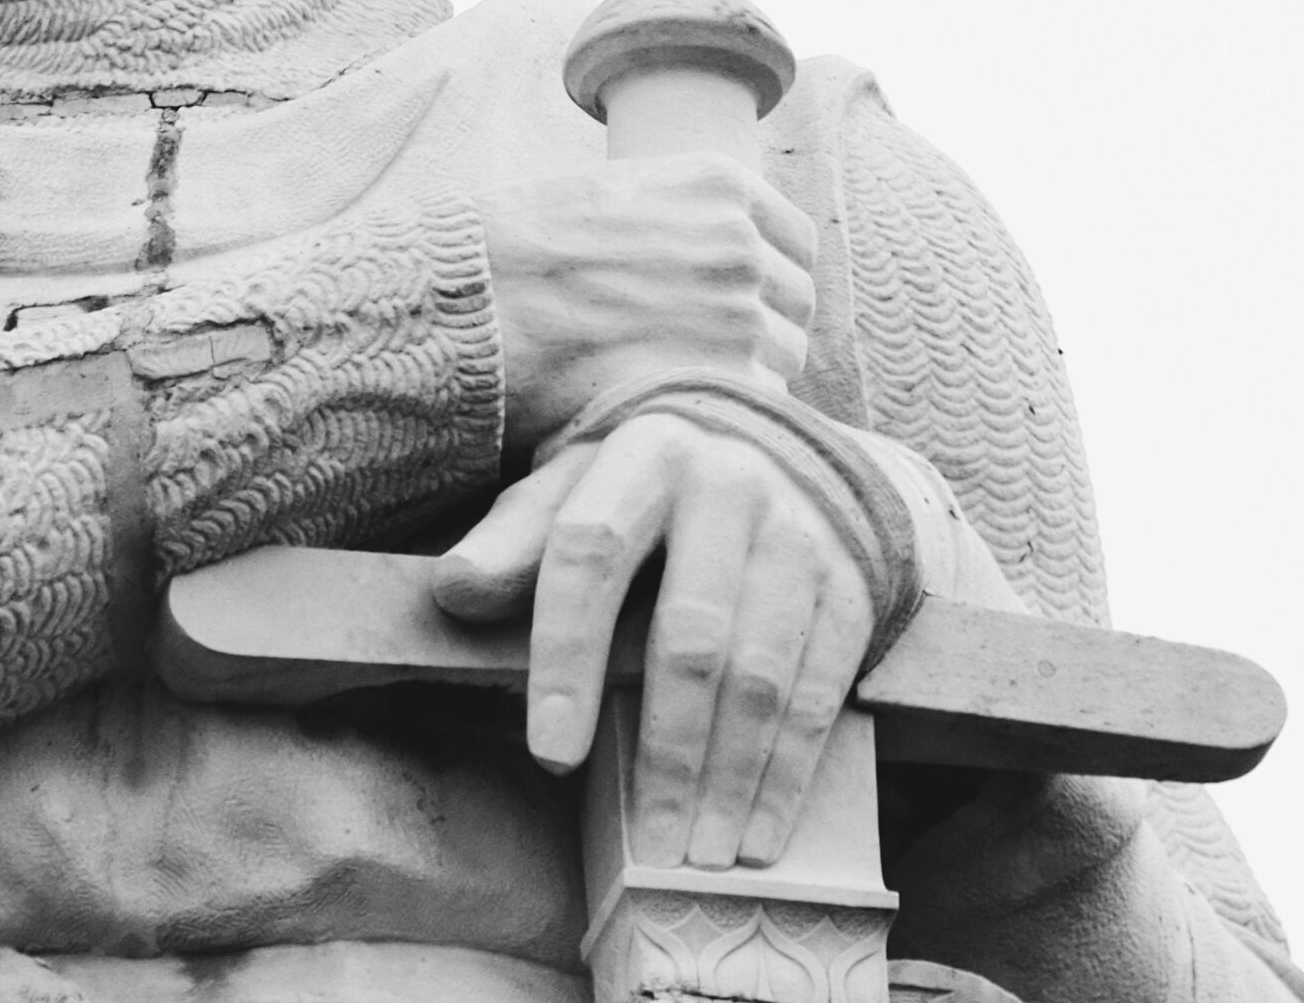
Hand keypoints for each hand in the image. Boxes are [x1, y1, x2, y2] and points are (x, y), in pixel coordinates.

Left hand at [434, 410, 876, 868]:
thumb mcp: (571, 488)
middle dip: (666, 752)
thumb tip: (453, 591)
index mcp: (641, 456)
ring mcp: (799, 536)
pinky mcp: (850, 585)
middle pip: (690, 636)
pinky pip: (820, 690)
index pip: (590, 552)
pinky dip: (787, 773)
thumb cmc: (641, 488)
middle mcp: (728, 486)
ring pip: (762, 675)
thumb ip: (514, 538)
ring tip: (695, 857)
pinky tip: (757, 835)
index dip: (566, 656)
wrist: (772, 446)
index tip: (552, 756)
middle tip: (647, 845)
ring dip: (729, 779)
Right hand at [475, 152, 816, 447]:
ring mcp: (738, 311)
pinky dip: (723, 410)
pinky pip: (757, 404)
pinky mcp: (722, 379)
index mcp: (721, 185)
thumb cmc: (518, 250)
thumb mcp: (613, 196)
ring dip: (747, 372)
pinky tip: (675, 406)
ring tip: (681, 382)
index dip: (769, 274)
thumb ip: (681, 218)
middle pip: (794, 301)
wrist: (474, 301)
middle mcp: (741, 241)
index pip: (795, 240)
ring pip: (784, 355)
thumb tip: (712, 256)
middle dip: (763, 326)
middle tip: (705, 351)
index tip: (740, 301)